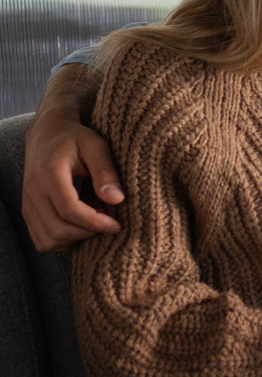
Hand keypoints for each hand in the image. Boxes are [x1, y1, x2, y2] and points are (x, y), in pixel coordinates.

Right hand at [22, 110, 123, 251]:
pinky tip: (79, 228)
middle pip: (57, 229)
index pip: (70, 209)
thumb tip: (117, 199)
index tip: (116, 225)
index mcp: (49, 173)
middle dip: (87, 233)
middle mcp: (33, 191)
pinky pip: (41, 240)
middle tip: (108, 224)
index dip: (95, 222)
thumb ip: (106, 171)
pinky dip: (62, 242)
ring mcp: (27, 203)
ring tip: (94, 225)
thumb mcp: (96, 146)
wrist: (46, 134)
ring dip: (75, 240)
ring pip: (47, 240)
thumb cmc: (75, 138)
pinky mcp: (27, 211)